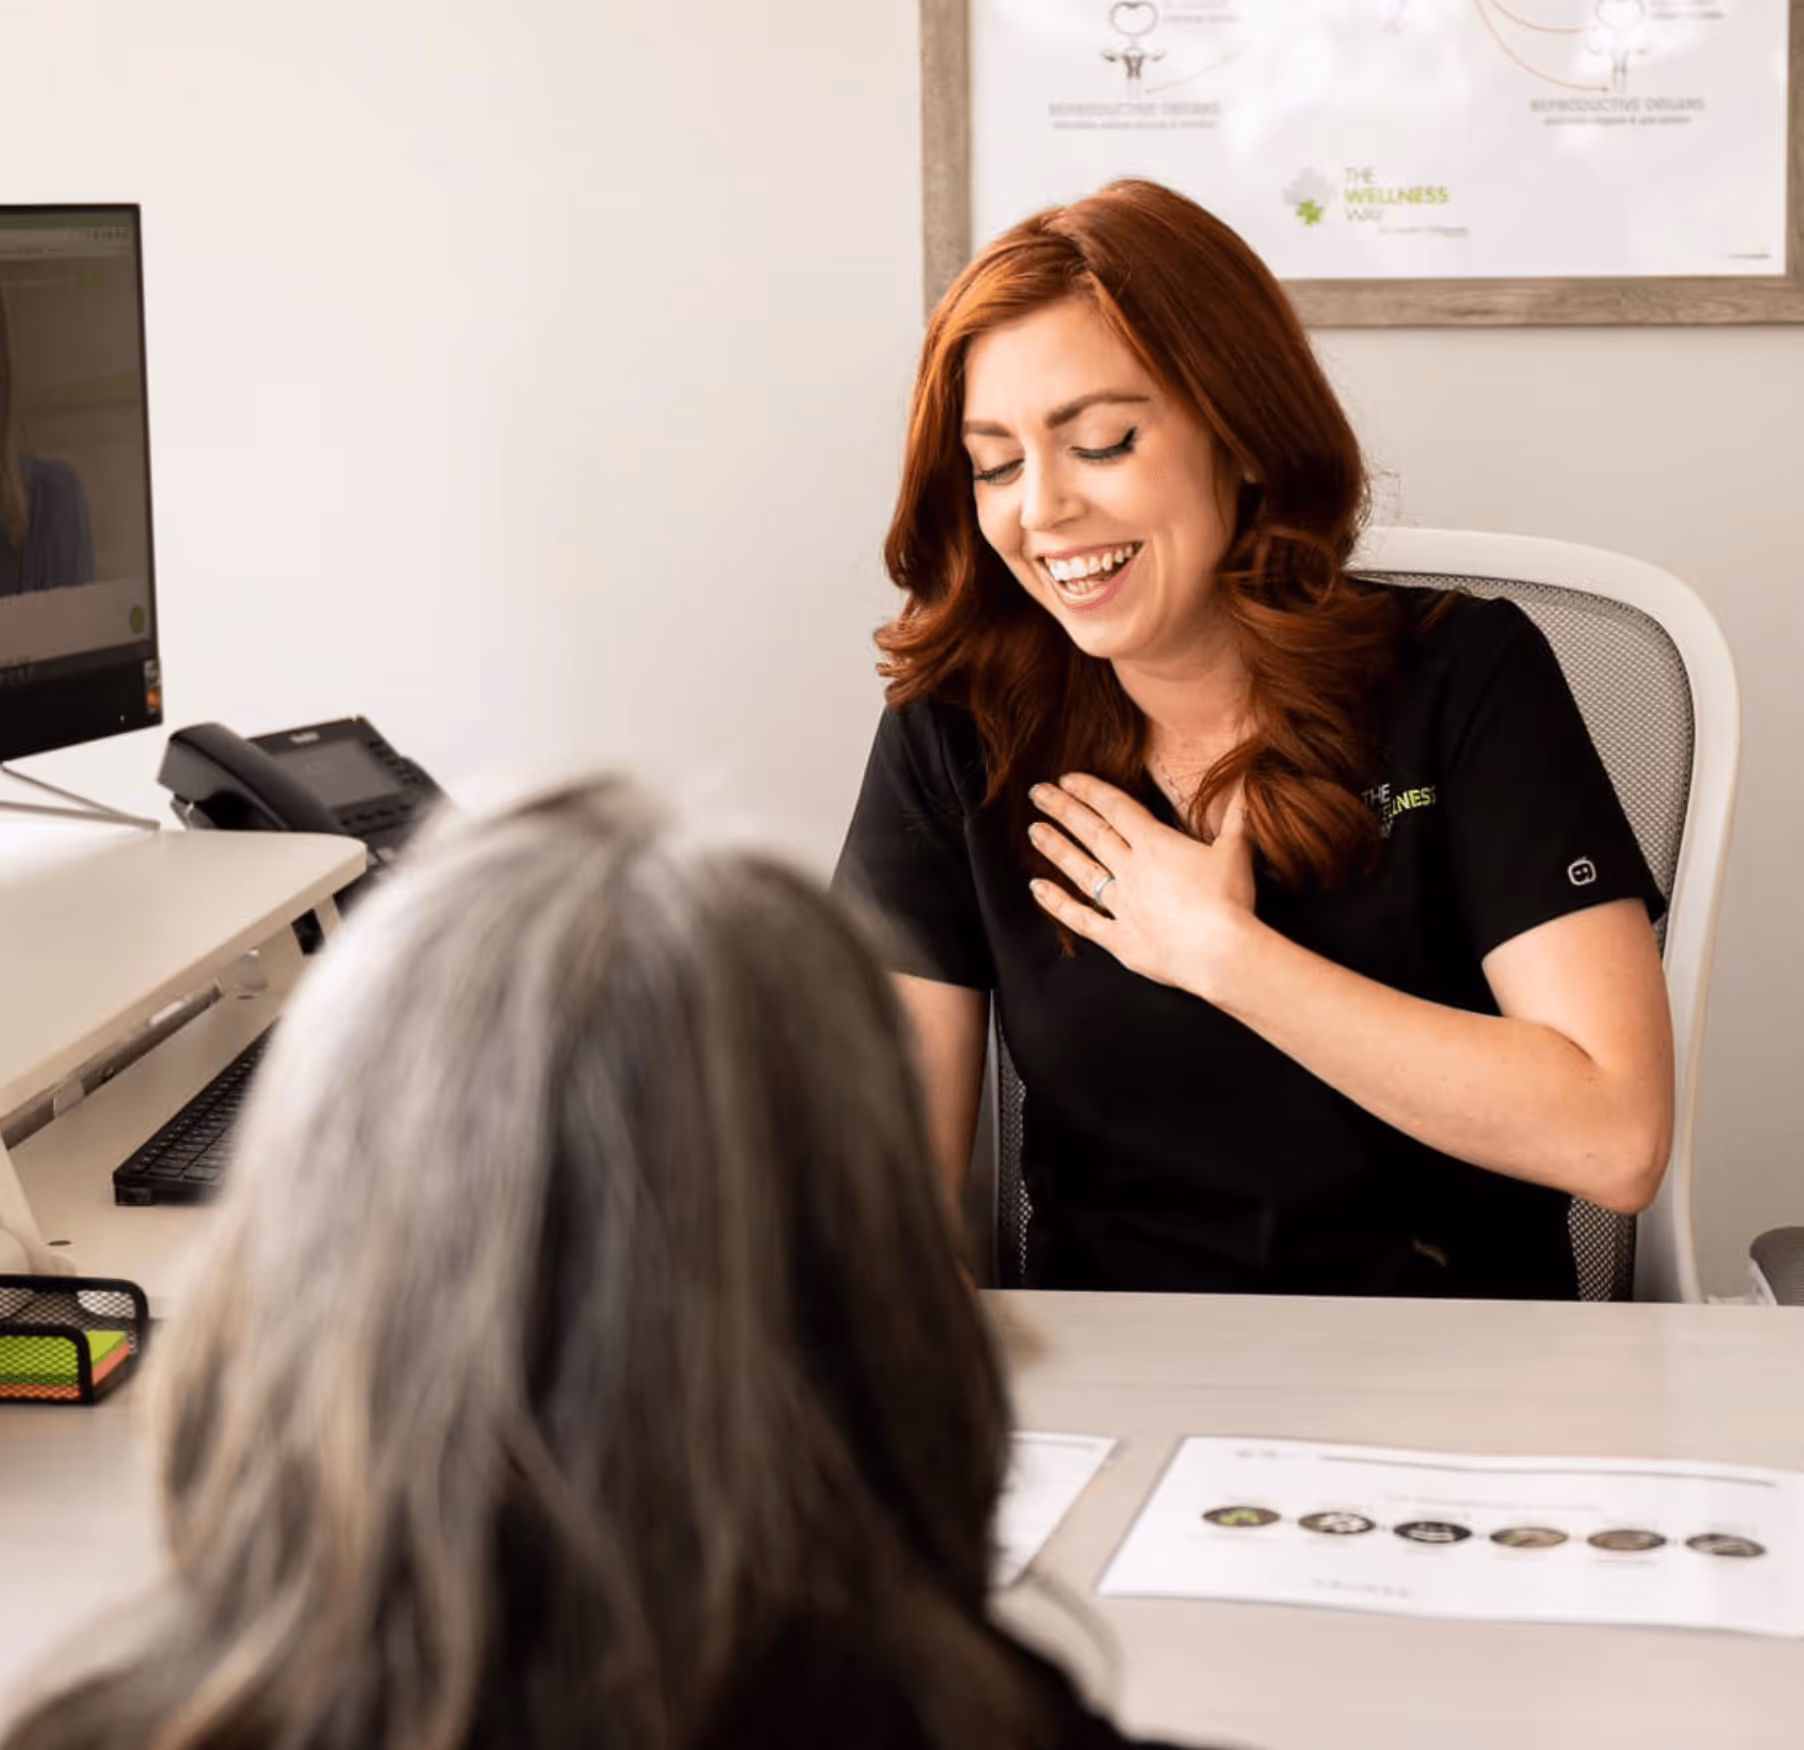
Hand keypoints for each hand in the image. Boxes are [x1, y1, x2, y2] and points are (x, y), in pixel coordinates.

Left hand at [1027, 774, 1257, 996]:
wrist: (1222, 951)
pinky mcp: (1119, 939)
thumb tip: (1247, 781)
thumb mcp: (1237, 849)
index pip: (1116, 808)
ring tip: (1033, 831)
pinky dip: (1057, 904)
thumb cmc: (1231, 901)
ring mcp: (1122, 904)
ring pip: (1081, 870)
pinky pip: (1081, 919)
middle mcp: (1131, 870)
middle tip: (1037, 793)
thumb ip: (1237, 815)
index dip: (1090, 790)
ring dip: (1056, 849)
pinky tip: (1036, 889)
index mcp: (1155, 844)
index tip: (1068, 779)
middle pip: (1091, 833)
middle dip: (1063, 810)